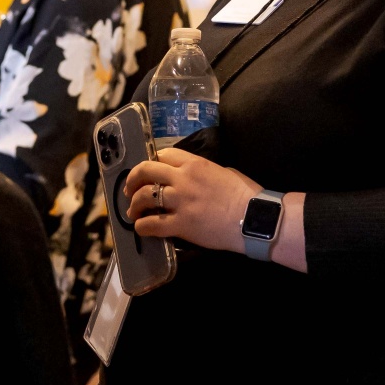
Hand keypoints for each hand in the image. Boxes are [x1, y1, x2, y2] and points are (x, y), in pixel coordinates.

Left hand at [124, 147, 255, 251]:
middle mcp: (183, 178)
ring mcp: (180, 201)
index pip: (162, 155)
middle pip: (146, 171)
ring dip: (134, 205)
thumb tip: (193, 177)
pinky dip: (142, 226)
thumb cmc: (246, 195)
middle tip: (129, 190)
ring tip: (133, 213)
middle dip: (133, 180)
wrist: (255, 218)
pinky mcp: (181, 224)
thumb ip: (203, 171)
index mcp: (195, 163)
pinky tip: (142, 228)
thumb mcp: (223, 172)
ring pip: (144, 197)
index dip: (150, 163)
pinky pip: (152, 224)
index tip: (147, 173)